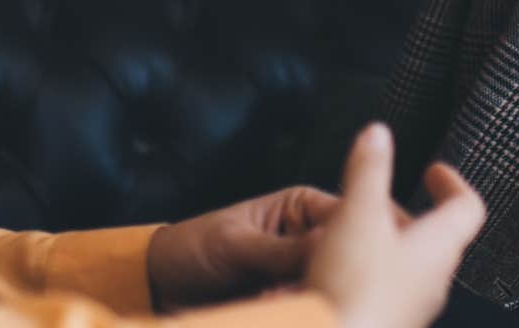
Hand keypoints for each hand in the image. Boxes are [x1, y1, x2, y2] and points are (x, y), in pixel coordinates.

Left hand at [147, 184, 338, 310]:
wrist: (161, 288)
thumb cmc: (193, 249)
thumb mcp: (236, 245)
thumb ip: (282, 249)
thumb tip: (331, 244)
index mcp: (303, 206)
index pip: (348, 215)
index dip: (357, 237)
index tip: (345, 261)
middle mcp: (310, 238)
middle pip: (346, 257)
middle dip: (329, 276)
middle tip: (296, 288)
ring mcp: (303, 272)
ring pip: (330, 287)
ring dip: (309, 298)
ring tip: (272, 299)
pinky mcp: (292, 301)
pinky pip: (309, 308)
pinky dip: (297, 313)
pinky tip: (270, 309)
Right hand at [306, 123, 486, 327]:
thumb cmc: (358, 293)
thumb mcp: (359, 215)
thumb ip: (369, 171)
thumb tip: (379, 135)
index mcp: (439, 247)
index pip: (468, 207)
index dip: (454, 183)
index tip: (435, 171)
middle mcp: (434, 280)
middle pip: (437, 238)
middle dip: (411, 213)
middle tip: (388, 200)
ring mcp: (412, 306)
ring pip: (409, 265)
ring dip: (387, 243)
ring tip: (355, 231)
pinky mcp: (388, 322)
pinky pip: (386, 290)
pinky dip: (368, 271)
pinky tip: (336, 271)